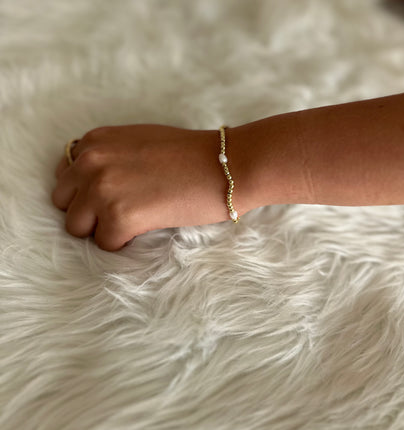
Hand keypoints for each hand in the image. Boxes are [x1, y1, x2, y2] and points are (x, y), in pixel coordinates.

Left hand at [52, 124, 246, 250]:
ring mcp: (102, 189)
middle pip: (63, 203)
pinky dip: (123, 242)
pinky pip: (104, 244)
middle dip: (89, 211)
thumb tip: (90, 182)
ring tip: (134, 221)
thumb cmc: (190, 155)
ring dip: (102, 228)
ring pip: (76, 227)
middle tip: (122, 211)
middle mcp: (90, 161)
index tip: (111, 197)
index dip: (86, 191)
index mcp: (94, 141)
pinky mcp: (119, 216)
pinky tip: (148, 226)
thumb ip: (108, 156)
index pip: (64, 176)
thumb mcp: (138, 141)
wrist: (226, 166)